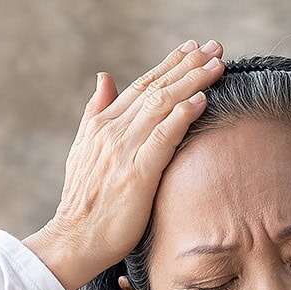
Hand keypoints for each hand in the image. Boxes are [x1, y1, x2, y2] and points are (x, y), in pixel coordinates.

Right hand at [24, 38, 224, 289]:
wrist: (73, 240)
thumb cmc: (83, 202)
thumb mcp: (83, 150)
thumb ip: (96, 112)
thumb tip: (104, 78)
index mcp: (102, 125)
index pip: (141, 85)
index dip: (169, 65)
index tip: (193, 49)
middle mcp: (112, 131)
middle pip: (156, 88)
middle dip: (188, 65)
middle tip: (216, 47)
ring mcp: (123, 151)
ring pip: (162, 105)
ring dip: (192, 82)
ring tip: (217, 65)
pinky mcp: (137, 174)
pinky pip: (163, 137)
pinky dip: (182, 116)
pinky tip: (201, 100)